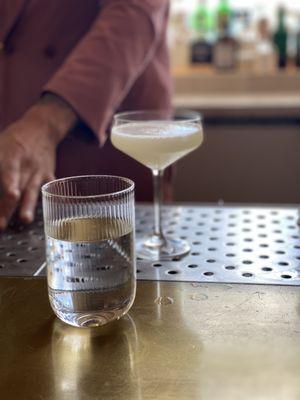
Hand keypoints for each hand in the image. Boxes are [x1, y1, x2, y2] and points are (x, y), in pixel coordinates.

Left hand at [0, 95, 76, 228]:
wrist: (41, 129)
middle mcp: (25, 166)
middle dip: (7, 207)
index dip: (5, 190)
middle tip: (0, 225)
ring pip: (32, 192)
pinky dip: (51, 200)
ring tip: (24, 220)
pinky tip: (50, 214)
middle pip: (16, 189)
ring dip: (28, 207)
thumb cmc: (13, 140)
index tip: (6, 201)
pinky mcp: (49, 177)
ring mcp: (39, 172)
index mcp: (11, 157)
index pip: (6, 176)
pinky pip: (49, 190)